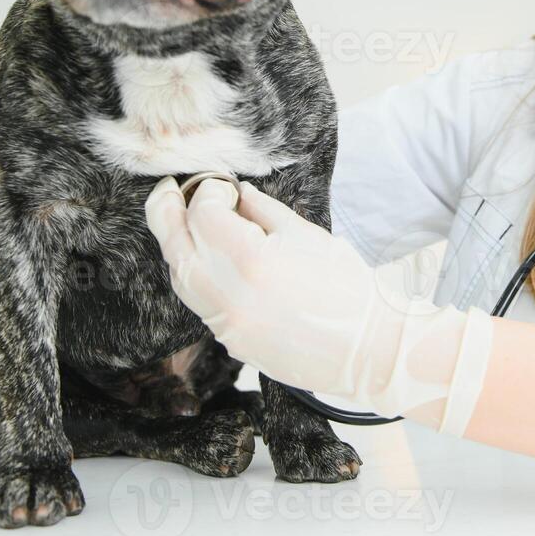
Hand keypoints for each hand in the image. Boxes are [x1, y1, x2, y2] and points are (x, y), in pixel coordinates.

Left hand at [144, 175, 493, 432]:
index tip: (225, 187)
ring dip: (177, 246)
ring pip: (179, 278)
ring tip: (184, 225)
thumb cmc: (348, 288)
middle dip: (166, 212)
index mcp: (250, 259)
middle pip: (174, 245)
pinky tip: (208, 261)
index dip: (209, 191)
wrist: (368, 348)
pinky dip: (196, 276)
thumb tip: (238, 194)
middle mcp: (227, 293)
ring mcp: (226, 323)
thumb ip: (264, 211)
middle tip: (167, 192)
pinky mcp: (231, 342)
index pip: (202, 213)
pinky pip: (199, 303)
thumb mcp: (307, 236)